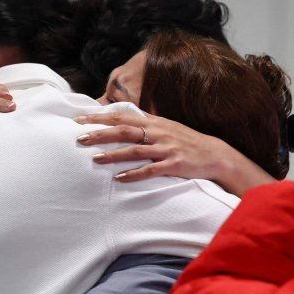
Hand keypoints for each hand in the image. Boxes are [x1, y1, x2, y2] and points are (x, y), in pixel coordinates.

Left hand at [75, 111, 274, 196]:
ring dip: (114, 154)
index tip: (79, 119)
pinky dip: (135, 173)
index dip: (99, 117)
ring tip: (95, 159)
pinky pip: (151, 170)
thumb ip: (144, 123)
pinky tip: (120, 178)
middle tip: (79, 138)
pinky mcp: (174, 165)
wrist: (215, 155)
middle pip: (124, 130)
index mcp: (154, 122)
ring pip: (135, 150)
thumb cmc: (186, 142)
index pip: (121, 116)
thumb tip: (121, 118)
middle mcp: (158, 133)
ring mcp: (166, 148)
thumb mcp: (166, 127)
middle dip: (100, 133)